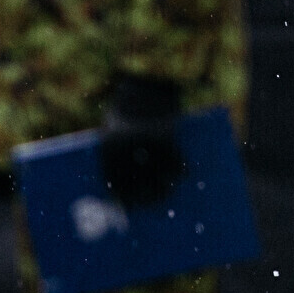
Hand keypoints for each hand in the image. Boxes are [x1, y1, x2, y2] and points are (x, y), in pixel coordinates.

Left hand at [98, 74, 183, 208]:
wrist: (145, 84)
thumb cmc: (127, 108)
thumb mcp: (113, 128)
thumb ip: (114, 154)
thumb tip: (118, 186)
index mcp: (109, 150)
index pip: (115, 184)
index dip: (123, 198)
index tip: (129, 208)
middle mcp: (125, 151)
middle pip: (138, 186)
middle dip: (147, 198)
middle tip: (155, 202)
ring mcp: (146, 147)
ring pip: (160, 178)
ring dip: (166, 188)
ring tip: (170, 191)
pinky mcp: (166, 139)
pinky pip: (176, 162)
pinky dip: (180, 169)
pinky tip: (184, 173)